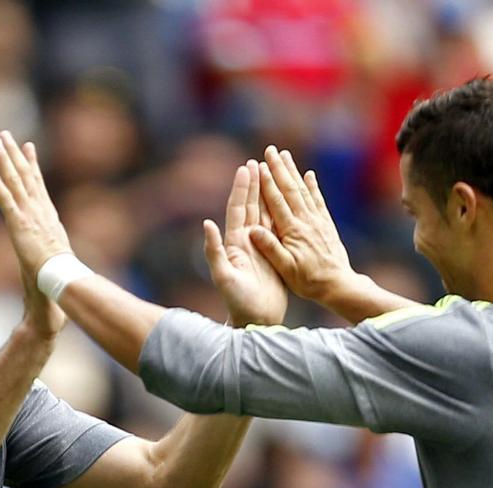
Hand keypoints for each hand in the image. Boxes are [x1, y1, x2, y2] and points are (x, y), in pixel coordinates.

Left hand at [0, 131, 68, 336]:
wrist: (62, 281)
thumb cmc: (59, 277)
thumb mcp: (53, 259)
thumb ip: (48, 252)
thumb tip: (50, 260)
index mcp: (48, 217)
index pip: (38, 185)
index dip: (32, 165)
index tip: (28, 148)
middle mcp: (41, 212)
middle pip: (26, 177)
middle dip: (16, 154)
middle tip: (7, 135)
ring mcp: (30, 216)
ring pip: (16, 182)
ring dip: (5, 160)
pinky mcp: (20, 225)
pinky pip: (7, 200)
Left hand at [204, 159, 287, 326]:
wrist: (255, 320)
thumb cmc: (238, 302)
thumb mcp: (223, 277)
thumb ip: (214, 251)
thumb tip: (207, 223)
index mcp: (235, 244)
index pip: (238, 210)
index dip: (242, 189)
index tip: (245, 168)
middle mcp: (246, 243)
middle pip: (251, 207)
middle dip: (254, 185)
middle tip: (258, 162)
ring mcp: (260, 248)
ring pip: (265, 215)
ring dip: (267, 196)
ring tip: (271, 176)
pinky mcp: (273, 256)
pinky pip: (277, 230)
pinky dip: (280, 214)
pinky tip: (286, 205)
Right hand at [250, 145, 356, 304]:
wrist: (338, 285)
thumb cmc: (308, 281)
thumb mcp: (285, 269)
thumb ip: (270, 249)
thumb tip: (252, 230)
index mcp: (292, 231)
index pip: (277, 201)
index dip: (267, 183)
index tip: (259, 165)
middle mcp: (306, 221)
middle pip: (290, 189)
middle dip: (279, 168)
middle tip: (270, 150)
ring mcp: (317, 221)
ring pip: (303, 190)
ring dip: (293, 171)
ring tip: (285, 155)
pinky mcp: (326, 225)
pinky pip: (318, 201)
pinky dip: (313, 186)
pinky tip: (309, 174)